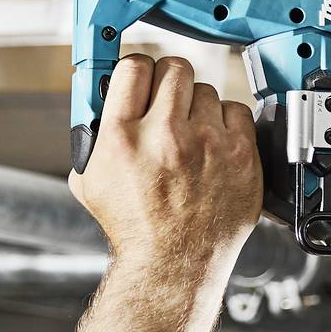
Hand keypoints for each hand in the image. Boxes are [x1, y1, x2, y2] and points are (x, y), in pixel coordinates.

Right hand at [68, 54, 263, 290]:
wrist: (174, 264)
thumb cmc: (134, 228)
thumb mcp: (89, 180)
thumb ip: (93, 135)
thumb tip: (101, 100)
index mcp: (123, 137)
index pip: (133, 67)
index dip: (137, 69)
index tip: (141, 77)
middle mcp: (165, 135)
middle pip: (174, 67)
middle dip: (169, 81)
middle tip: (168, 100)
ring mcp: (207, 143)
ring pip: (206, 89)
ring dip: (197, 106)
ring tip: (191, 135)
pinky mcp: (240, 154)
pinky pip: (237, 110)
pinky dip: (226, 123)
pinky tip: (214, 144)